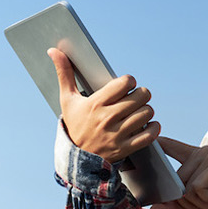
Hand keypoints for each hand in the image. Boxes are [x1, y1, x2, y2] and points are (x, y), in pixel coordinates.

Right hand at [50, 47, 159, 161]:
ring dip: (146, 110)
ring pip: (146, 113)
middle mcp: (107, 118)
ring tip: (139, 110)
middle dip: (141, 94)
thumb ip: (64, 73)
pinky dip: (153, 128)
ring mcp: (117, 134)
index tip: (127, 85)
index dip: (129, 81)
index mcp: (95, 104)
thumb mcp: (67, 99)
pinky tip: (148, 124)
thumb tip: (54, 50)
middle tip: (136, 97)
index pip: (124, 83)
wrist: (76, 158)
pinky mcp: (125, 148)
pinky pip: (149, 135)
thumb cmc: (74, 124)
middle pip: (140, 96)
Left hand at [147, 137, 207, 208]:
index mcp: (195, 157)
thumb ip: (176, 204)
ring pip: (186, 187)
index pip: (171, 146)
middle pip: (177, 181)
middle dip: (192, 199)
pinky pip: (197, 188)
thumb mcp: (199, 202)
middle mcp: (201, 152)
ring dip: (202, 200)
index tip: (144, 134)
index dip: (157, 142)